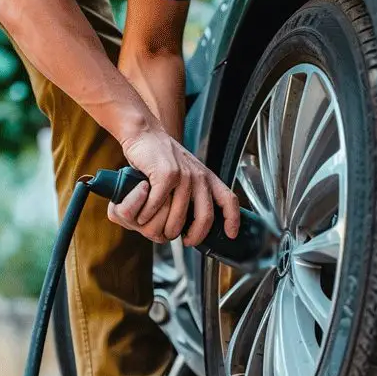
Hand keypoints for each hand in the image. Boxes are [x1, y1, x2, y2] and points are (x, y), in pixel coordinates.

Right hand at [107, 129, 240, 244]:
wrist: (145, 133)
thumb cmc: (161, 158)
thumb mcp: (187, 172)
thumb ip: (194, 192)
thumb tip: (195, 221)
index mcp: (207, 178)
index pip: (229, 200)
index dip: (233, 219)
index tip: (231, 234)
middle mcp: (199, 177)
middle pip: (205, 217)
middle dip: (196, 235)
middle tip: (186, 242)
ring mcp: (183, 175)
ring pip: (179, 216)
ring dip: (166, 228)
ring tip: (159, 231)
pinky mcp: (165, 174)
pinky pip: (158, 205)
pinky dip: (148, 214)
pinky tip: (143, 216)